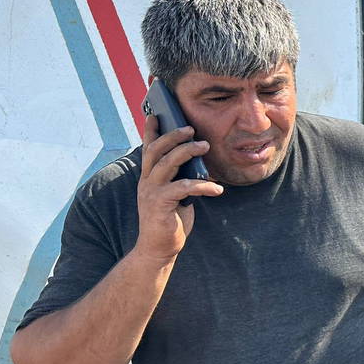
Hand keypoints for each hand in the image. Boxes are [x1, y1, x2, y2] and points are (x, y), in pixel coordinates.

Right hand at [135, 115, 223, 262]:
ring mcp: (150, 192)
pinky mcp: (160, 204)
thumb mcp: (176, 195)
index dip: (151, 131)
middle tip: (191, 128)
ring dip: (187, 152)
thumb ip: (181, 178)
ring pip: (167, 163)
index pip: (147, 149)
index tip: (155, 114)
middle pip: (156, 150)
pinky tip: (217, 188)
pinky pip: (182, 187)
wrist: (158, 249)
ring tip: (205, 146)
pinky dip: (202, 185)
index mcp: (148, 177)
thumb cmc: (170, 220)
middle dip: (173, 136)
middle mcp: (146, 181)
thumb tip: (200, 162)